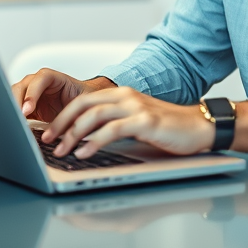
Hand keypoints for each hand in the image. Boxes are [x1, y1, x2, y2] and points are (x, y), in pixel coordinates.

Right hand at [11, 69, 115, 122]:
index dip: (32, 94)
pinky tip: (15, 128)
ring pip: (12, 97)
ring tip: (15, 126)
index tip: (27, 110)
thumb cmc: (81, 101)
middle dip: (17, 104)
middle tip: (18, 120)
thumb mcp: (80, 103)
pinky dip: (12, 118)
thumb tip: (67, 124)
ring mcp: (28, 94)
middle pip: (20, 88)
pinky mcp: (24, 107)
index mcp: (51, 77)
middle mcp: (37, 83)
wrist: (79, 107)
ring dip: (12, 111)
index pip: (38, 80)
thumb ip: (73, 110)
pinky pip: (13, 110)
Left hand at [42, 86, 214, 158]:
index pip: (83, 100)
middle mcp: (126, 96)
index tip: (49, 132)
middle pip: (83, 105)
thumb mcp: (135, 124)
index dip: (62, 116)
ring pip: (94, 115)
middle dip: (61, 123)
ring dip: (73, 134)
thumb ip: (113, 127)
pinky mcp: (145, 121)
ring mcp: (136, 107)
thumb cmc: (168, 130)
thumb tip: (84, 140)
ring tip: (62, 150)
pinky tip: (85, 153)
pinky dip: (94, 141)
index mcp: (121, 95)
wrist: (200, 127)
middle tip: (47, 140)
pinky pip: (112, 130)